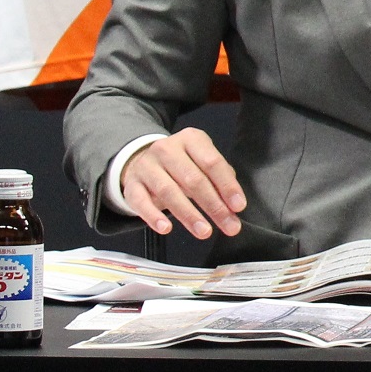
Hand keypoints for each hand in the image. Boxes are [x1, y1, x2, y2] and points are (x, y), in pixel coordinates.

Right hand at [119, 127, 244, 239]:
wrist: (142, 161)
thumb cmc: (181, 164)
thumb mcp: (202, 162)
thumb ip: (219, 178)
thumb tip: (234, 203)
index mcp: (191, 139)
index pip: (213, 163)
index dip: (227, 186)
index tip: (239, 206)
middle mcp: (167, 149)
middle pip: (193, 180)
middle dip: (214, 206)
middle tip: (229, 226)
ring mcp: (147, 166)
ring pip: (169, 191)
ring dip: (189, 215)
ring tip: (204, 232)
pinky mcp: (131, 185)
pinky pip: (141, 202)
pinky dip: (153, 216)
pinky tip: (166, 229)